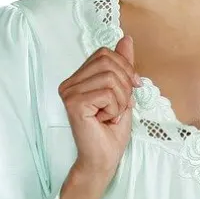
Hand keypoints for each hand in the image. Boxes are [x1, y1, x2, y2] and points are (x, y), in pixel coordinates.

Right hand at [57, 34, 140, 184]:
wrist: (103, 160)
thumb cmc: (111, 132)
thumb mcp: (123, 93)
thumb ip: (122, 66)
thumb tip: (126, 38)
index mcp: (78, 78)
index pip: (105, 54)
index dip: (125, 69)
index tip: (131, 90)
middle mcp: (69, 83)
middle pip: (108, 61)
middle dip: (124, 84)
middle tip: (119, 107)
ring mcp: (69, 92)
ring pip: (109, 77)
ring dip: (120, 100)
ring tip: (111, 115)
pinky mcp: (73, 103)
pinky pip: (107, 93)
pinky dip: (115, 109)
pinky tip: (105, 120)